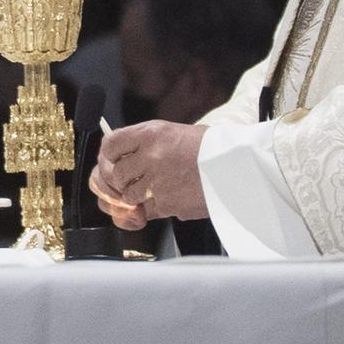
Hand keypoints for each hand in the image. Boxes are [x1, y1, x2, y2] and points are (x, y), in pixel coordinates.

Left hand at [90, 120, 207, 228]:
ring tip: (151, 191)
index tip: (110, 162)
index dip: (107, 157)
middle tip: (129, 182)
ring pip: (127, 195)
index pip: (110, 145)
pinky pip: (145, 211)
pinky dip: (148, 211)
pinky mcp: (168, 203)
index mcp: (151, 133)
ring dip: (134, 197)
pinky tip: (160, 203)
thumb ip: (146, 143)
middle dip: (119, 181)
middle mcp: (150, 155)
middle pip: (115, 173)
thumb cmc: (209, 148)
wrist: (237, 165)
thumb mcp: (173, 133)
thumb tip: (122, 156)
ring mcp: (158, 181)